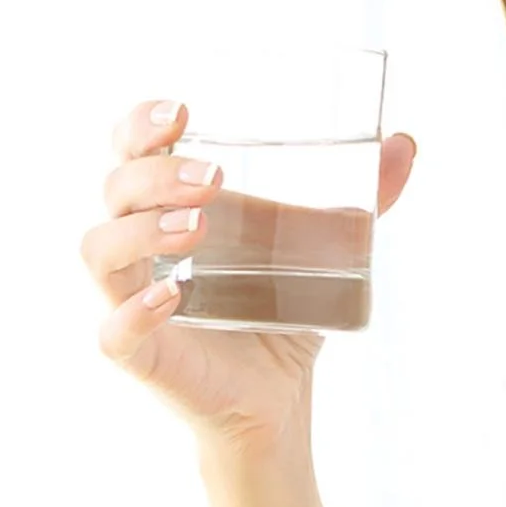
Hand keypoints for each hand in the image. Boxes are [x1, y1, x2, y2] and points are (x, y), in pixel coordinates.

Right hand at [80, 98, 419, 456]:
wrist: (280, 394)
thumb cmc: (280, 304)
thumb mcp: (324, 246)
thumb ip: (363, 198)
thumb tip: (406, 145)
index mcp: (170, 203)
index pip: (131, 148)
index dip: (139, 123)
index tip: (180, 112)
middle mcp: (140, 243)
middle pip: (115, 188)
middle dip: (156, 173)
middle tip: (213, 179)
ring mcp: (129, 297)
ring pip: (99, 249)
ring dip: (141, 229)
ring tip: (198, 226)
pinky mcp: (136, 353)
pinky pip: (112, 329)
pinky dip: (136, 310)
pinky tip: (173, 296)